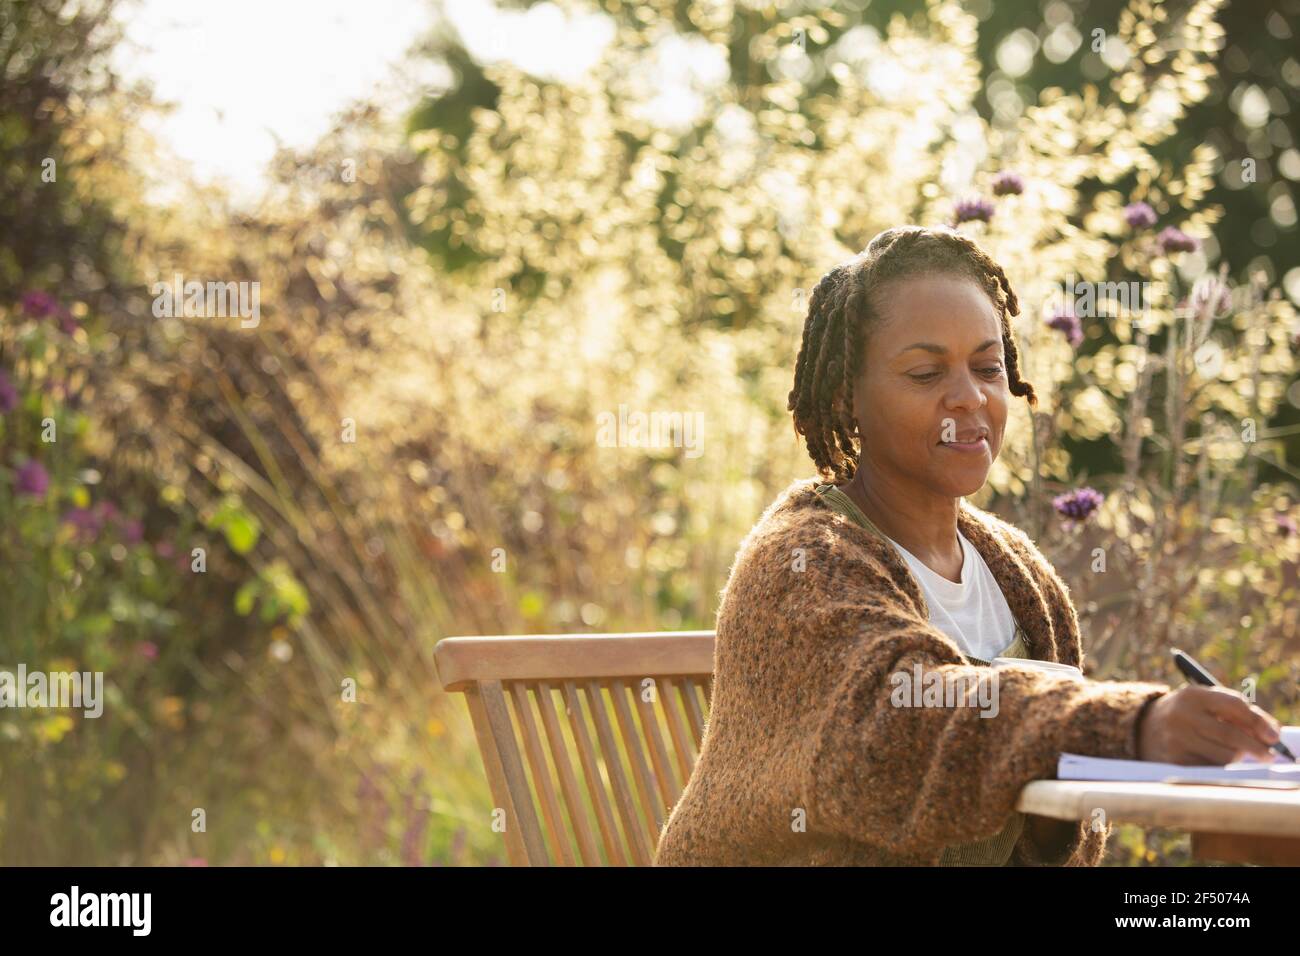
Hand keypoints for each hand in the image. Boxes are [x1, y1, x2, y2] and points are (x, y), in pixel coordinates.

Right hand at [1137, 686, 1281, 764]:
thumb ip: (1237, 713)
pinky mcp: (1174, 760)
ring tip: (1234, 752)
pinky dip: (1221, 766)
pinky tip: (1214, 758)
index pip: (1233, 705)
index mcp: (1192, 695)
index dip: (1258, 721)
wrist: (1144, 728)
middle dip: (1256, 747)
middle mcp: (1181, 716)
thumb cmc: (1189, 714)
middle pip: (1230, 735)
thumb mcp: (1206, 703)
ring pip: (1224, 756)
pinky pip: (1212, 768)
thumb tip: (1269, 734)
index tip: (1274, 735)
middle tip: (1269, 755)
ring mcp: (1176, 740)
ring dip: (1238, 757)